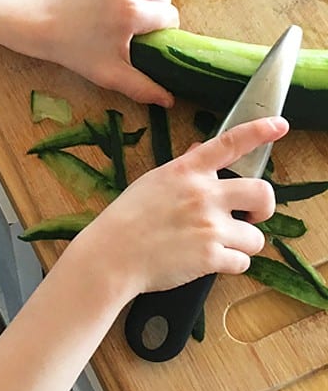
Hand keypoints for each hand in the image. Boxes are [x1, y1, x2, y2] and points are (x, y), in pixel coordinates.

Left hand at [35, 0, 178, 106]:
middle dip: (154, 16)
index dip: (164, 32)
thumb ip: (142, 88)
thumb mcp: (109, 74)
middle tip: (133, 33)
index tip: (148, 43)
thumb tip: (169, 101)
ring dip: (141, 2)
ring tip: (118, 20)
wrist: (42, 24)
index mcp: (133, 12)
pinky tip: (106, 6)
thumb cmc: (75, 51)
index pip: (171, 17)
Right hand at [61, 117, 287, 305]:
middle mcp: (203, 195)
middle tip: (251, 216)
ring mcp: (209, 226)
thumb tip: (200, 148)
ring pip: (255, 236)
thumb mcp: (151, 183)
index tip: (279, 125)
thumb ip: (183, 168)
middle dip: (263, 208)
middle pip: (262, 193)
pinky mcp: (211, 257)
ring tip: (216, 247)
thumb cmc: (125, 221)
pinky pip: (243, 262)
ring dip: (241, 244)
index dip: (258, 131)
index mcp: (185, 172)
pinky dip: (229, 265)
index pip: (228, 144)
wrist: (111, 256)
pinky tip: (209, 262)